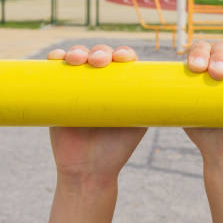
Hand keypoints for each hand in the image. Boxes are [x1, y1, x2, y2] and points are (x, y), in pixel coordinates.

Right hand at [47, 44, 146, 191]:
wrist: (88, 171)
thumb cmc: (117, 148)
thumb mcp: (139, 124)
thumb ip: (148, 106)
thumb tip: (167, 88)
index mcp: (121, 85)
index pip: (124, 60)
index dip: (124, 54)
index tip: (123, 59)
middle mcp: (100, 80)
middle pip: (101, 54)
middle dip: (100, 52)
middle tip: (99, 62)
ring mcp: (77, 84)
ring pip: (78, 57)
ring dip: (78, 51)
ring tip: (77, 59)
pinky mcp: (56, 92)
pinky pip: (55, 69)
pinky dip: (56, 58)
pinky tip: (58, 57)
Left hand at [184, 40, 222, 165]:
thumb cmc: (204, 132)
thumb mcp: (185, 113)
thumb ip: (174, 101)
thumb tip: (158, 94)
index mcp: (203, 67)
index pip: (199, 50)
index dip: (198, 53)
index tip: (196, 68)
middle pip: (222, 48)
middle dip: (219, 57)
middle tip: (218, 74)